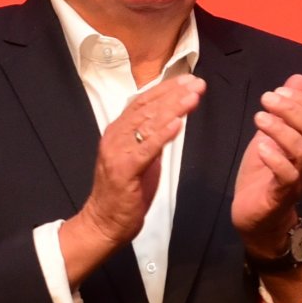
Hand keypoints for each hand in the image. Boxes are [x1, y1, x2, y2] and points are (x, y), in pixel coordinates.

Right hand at [60, 74, 205, 284]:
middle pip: (147, 108)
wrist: (105, 222)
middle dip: (174, 94)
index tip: (189, 80)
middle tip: (197, 83)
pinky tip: (177, 124)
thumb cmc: (126, 191)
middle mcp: (115, 136)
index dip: (166, 89)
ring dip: (172, 108)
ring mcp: (117, 152)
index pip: (143, 102)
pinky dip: (161, 135)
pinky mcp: (123, 170)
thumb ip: (152, 138)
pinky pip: (145, 150)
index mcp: (119, 131)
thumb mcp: (142, 157)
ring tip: (192, 97)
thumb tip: (172, 119)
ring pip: (146, 124)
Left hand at [234, 75, 301, 256]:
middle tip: (265, 99)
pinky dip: (275, 158)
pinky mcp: (283, 195)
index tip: (278, 90)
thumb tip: (299, 78)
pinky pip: (287, 176)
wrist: (256, 217)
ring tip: (259, 117)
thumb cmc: (264, 174)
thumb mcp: (272, 135)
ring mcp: (300, 179)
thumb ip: (286, 110)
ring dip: (281, 129)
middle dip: (290, 109)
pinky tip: (260, 147)